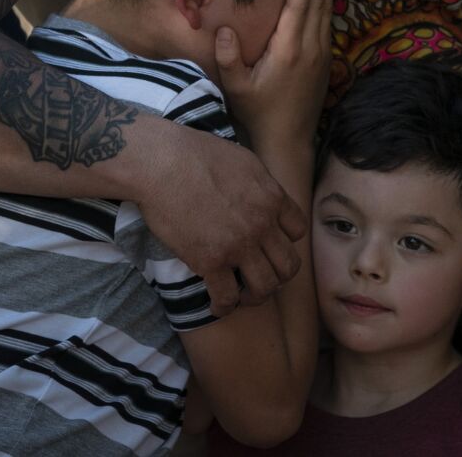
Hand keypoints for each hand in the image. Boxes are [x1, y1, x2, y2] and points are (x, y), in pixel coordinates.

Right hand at [135, 121, 305, 314]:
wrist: (163, 163)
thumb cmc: (197, 154)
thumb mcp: (245, 160)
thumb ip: (260, 183)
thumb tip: (262, 194)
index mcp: (272, 198)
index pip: (298, 231)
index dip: (285, 242)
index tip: (271, 246)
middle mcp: (262, 225)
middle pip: (288, 265)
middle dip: (277, 275)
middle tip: (261, 276)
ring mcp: (238, 246)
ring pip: (265, 287)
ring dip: (256, 296)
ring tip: (243, 295)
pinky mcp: (210, 262)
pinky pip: (228, 297)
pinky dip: (224, 306)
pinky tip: (218, 306)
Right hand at [214, 0, 334, 145]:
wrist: (288, 141)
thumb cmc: (259, 113)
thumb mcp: (236, 88)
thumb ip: (228, 59)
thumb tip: (223, 28)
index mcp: (289, 50)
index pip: (298, 5)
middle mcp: (311, 47)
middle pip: (318, 1)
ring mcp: (322, 54)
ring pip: (327, 10)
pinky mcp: (325, 61)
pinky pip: (328, 23)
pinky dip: (328, 2)